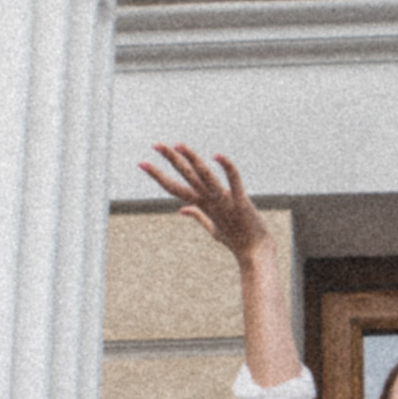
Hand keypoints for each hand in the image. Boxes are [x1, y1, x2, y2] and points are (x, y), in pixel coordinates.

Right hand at [138, 144, 269, 266]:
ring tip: (178, 145)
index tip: (142, 163)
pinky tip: (217, 155)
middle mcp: (210, 201)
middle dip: (170, 160)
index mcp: (202, 205)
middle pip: (186, 176)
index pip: (174, 187)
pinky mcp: (241, 202)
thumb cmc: (235, 240)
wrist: (255, 253)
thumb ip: (197, 215)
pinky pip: (234, 182)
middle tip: (155, 145)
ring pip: (204, 176)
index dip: (157, 175)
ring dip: (191, 159)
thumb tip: (181, 210)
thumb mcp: (213, 227)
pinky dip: (226, 168)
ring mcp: (225, 201)